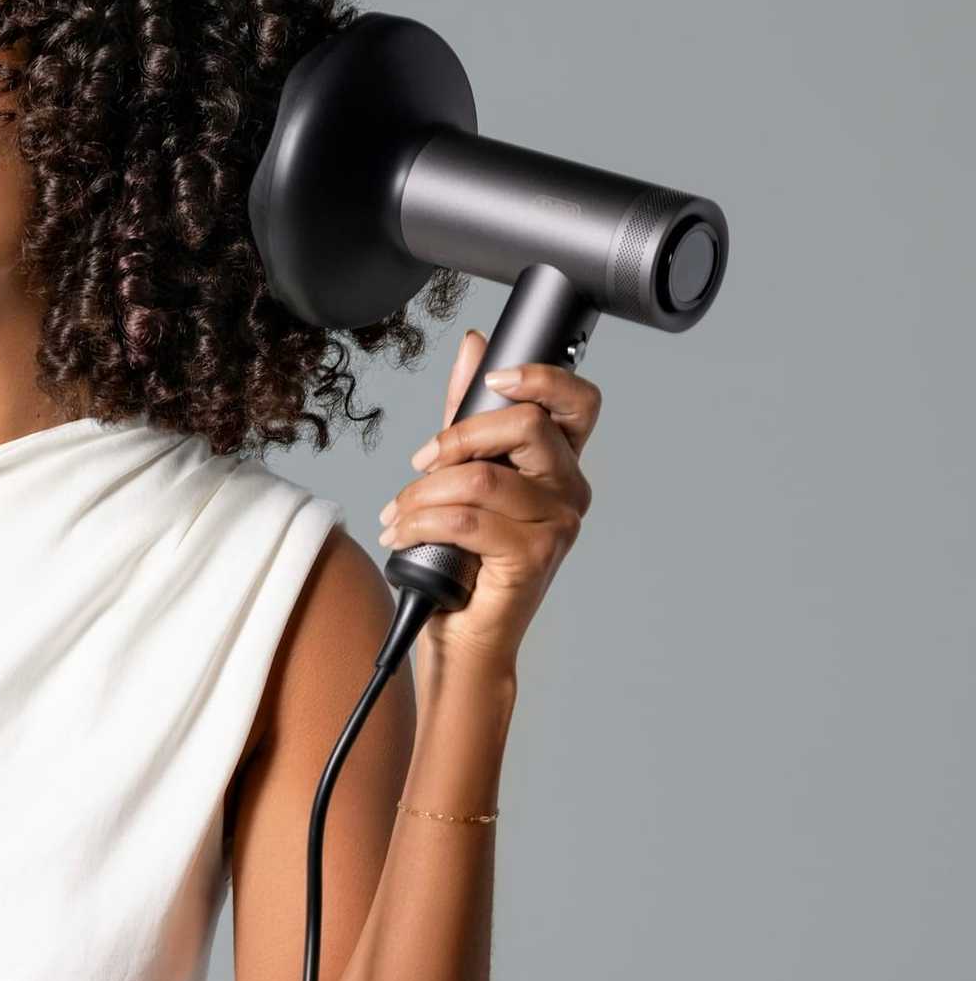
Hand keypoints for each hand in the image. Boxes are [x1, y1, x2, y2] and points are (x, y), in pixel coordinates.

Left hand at [375, 328, 601, 671]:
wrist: (463, 634)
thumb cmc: (464, 556)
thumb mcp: (460, 473)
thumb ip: (468, 411)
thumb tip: (473, 345)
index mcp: (558, 463)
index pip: (579, 402)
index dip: (542, 378)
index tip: (494, 376)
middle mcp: (568, 490)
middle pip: (527, 425)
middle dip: (458, 437)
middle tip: (421, 462)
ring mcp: (558, 524)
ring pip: (482, 477)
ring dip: (423, 493)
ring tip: (401, 513)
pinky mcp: (534, 556)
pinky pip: (467, 519)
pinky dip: (420, 522)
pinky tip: (403, 535)